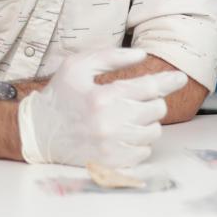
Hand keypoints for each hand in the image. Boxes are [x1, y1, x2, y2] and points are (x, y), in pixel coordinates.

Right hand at [17, 47, 186, 166]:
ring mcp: (110, 145)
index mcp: (103, 96)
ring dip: (148, 122)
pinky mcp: (109, 162)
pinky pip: (143, 152)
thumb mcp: (78, 65)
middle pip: (156, 110)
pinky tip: (127, 134)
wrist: (36, 132)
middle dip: (153, 101)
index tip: (180, 78)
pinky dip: (141, 142)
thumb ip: (112, 57)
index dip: (169, 81)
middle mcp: (109, 122)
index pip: (150, 87)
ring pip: (153, 132)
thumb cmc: (59, 95)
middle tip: (138, 100)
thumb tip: (142, 55)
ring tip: (131, 117)